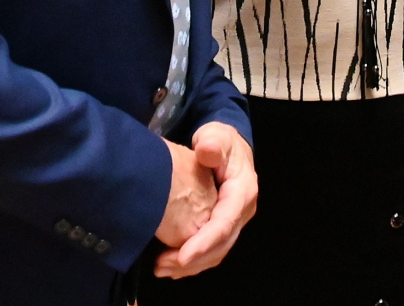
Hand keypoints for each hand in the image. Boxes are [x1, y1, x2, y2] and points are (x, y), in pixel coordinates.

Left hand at [154, 122, 257, 278]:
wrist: (227, 147)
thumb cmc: (220, 141)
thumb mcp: (217, 135)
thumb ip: (212, 143)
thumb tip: (207, 151)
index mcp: (243, 192)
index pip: (225, 224)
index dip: (204, 242)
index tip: (182, 256)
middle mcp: (242, 212)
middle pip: (221, 245)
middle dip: (193, 260)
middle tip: (161, 266)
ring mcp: (234, 222)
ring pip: (216, 253)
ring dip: (190, 266)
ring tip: (161, 268)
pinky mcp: (223, 228)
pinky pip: (211, 251)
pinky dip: (192, 262)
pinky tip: (170, 265)